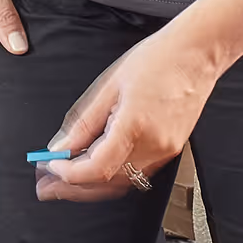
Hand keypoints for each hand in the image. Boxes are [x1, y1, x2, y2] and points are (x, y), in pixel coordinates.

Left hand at [35, 17, 220, 203]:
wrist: (197, 54)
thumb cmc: (157, 60)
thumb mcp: (109, 86)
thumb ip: (83, 123)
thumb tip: (60, 149)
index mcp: (135, 127)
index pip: (96, 169)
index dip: (68, 174)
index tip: (48, 167)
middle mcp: (154, 147)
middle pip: (107, 184)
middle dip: (72, 188)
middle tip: (45, 187)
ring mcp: (166, 152)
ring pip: (122, 184)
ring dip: (90, 186)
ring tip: (63, 182)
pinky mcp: (171, 150)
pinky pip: (136, 174)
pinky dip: (112, 177)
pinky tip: (94, 170)